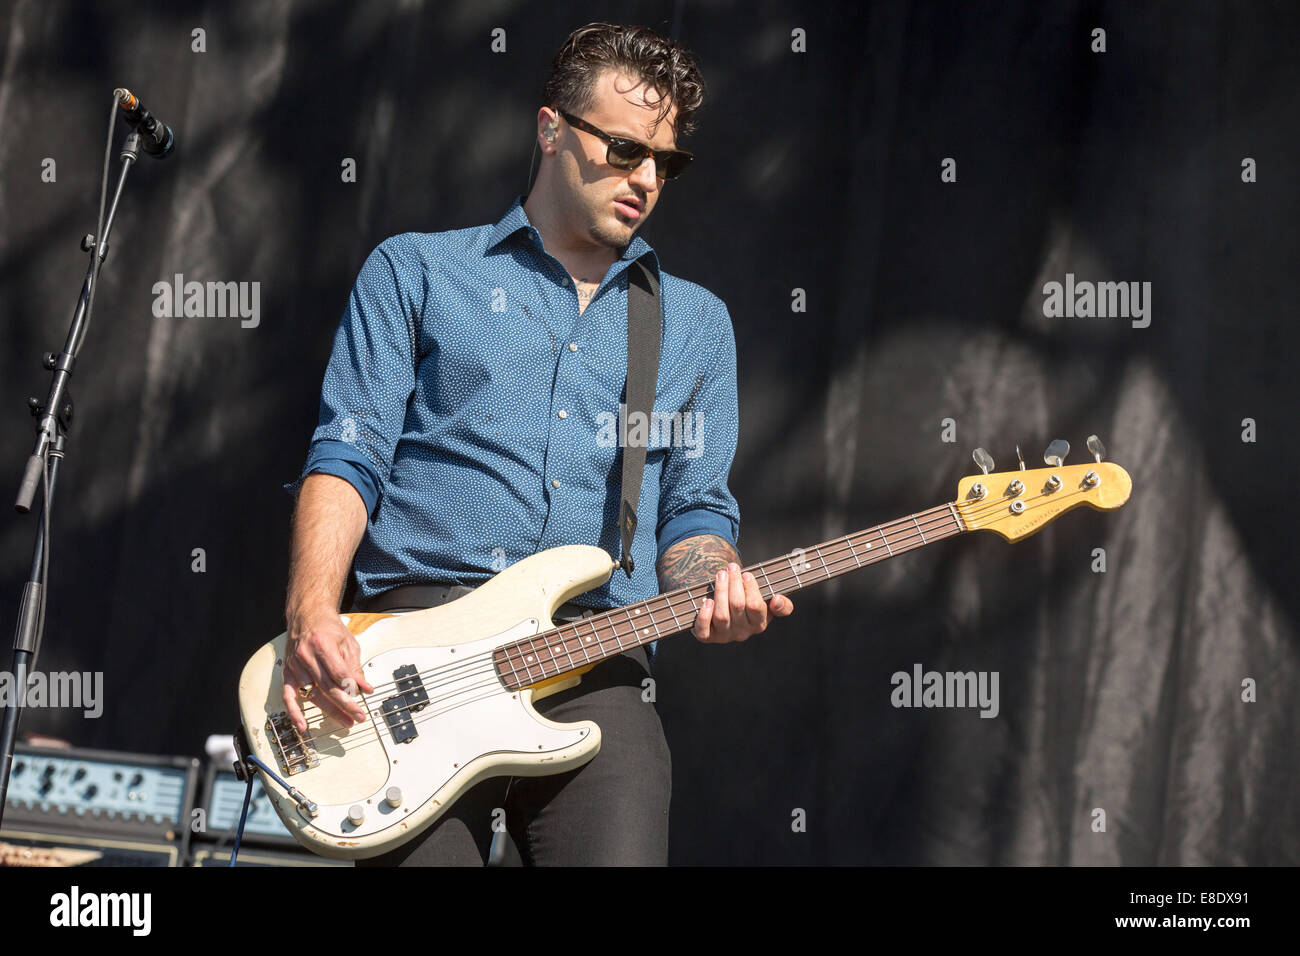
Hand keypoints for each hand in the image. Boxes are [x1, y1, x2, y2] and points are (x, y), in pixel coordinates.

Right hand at [283, 613, 374, 732]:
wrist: (307, 617)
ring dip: (329, 711)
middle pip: (327, 687)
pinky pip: (288, 696)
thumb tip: (365, 687)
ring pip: (312, 694)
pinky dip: (294, 712)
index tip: (363, 697)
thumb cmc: (328, 628)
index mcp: (323, 645)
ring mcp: (296, 666)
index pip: (338, 672)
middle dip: (345, 704)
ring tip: (345, 721)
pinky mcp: (288, 673)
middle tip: (358, 716)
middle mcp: (307, 656)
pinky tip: (302, 725)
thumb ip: (355, 666)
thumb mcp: (348, 643)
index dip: (351, 687)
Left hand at [693, 562, 792, 643]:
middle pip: (737, 605)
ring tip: (721, 575)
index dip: (750, 589)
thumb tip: (778, 601)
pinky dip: (705, 615)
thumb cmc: (749, 604)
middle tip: (732, 567)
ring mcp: (724, 635)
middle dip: (734, 583)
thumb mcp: (768, 604)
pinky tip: (707, 601)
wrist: (727, 615)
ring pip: (721, 614)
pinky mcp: (707, 637)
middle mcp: (742, 632)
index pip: (756, 606)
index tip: (746, 574)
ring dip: (720, 591)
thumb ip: (783, 606)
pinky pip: (704, 630)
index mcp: (759, 624)